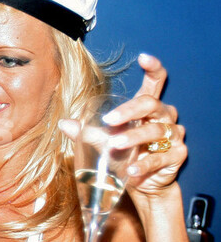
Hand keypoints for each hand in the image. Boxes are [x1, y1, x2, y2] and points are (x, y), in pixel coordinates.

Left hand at [99, 54, 184, 194]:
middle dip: (129, 110)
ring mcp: (173, 136)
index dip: (153, 68)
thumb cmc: (125, 155)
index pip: (156, 82)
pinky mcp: (177, 156)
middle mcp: (163, 117)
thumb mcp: (104, 141)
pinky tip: (132, 170)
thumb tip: (64, 124)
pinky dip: (145, 163)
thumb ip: (87, 131)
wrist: (143, 184)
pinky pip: (162, 157)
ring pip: (156, 131)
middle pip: (151, 104)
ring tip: (114, 145)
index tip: (143, 58)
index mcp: (147, 108)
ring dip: (133, 138)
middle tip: (108, 120)